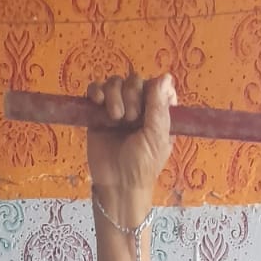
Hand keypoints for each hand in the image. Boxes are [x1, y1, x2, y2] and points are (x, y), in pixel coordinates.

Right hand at [86, 71, 176, 198]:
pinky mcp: (97, 114)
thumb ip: (159, 107)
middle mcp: (137, 108)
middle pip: (134, 80)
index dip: (152, 88)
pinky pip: (95, 90)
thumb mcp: (156, 137)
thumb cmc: (142, 166)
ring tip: (116, 118)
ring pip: (115, 83)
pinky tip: (97, 102)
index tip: (150, 102)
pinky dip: (95, 91)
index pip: (156, 85)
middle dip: (132, 94)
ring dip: (114, 95)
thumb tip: (166, 76)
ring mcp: (116, 109)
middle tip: (131, 119)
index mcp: (156, 113)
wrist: (117, 185)